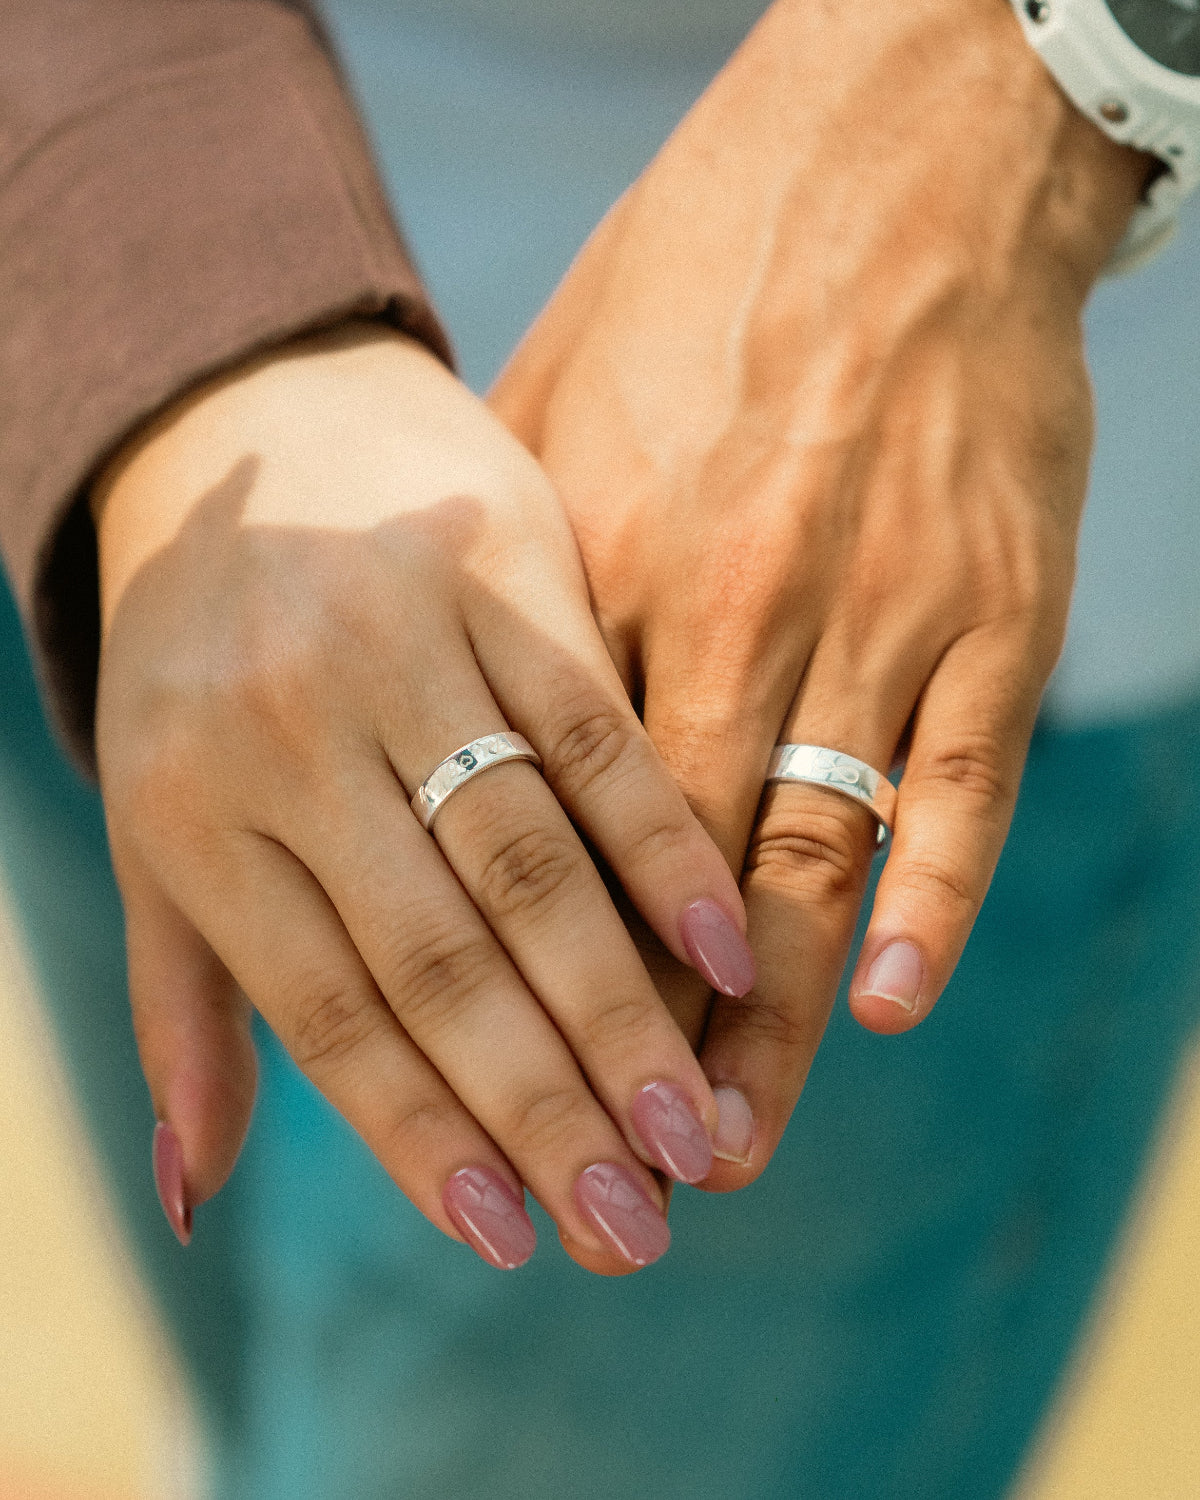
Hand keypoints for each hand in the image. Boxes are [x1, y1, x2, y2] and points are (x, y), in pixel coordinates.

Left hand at [93, 322, 752, 1271]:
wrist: (246, 412)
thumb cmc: (201, 650)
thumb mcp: (155, 812)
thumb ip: (186, 994)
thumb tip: (200, 1192)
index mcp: (194, 809)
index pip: (330, 1010)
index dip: (422, 1134)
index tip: (514, 1234)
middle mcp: (292, 733)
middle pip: (438, 954)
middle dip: (540, 1103)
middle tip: (630, 1223)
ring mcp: (399, 646)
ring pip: (526, 861)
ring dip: (614, 1005)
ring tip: (687, 1124)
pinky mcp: (499, 572)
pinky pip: (595, 728)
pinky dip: (663, 844)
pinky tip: (727, 945)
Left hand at [491, 0, 1148, 1181]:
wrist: (894, 171)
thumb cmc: (702, 287)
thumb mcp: (557, 408)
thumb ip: (508, 567)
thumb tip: (448, 700)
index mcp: (604, 570)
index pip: (552, 812)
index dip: (533, 956)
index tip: (512, 1066)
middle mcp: (731, 609)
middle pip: (668, 867)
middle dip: (639, 1031)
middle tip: (617, 1171)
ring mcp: (873, 615)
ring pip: (803, 852)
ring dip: (762, 1014)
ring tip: (728, 1142)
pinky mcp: (994, 610)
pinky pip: (959, 782)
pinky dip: (928, 898)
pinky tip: (883, 1003)